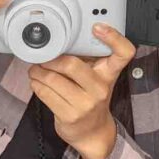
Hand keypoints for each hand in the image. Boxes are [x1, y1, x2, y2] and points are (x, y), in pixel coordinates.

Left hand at [27, 24, 135, 158]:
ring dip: (37, 72)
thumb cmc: (90, 97)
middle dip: (50, 59)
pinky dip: (35, 84)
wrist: (92, 132)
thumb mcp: (95, 78)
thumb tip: (58, 39)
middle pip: (71, 64)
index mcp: (109, 74)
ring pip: (53, 79)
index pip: (123, 53)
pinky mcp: (70, 116)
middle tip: (42, 57)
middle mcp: (100, 88)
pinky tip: (36, 82)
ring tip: (35, 69)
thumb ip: (85, 60)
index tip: (98, 26)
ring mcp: (85, 104)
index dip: (114, 38)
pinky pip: (45, 94)